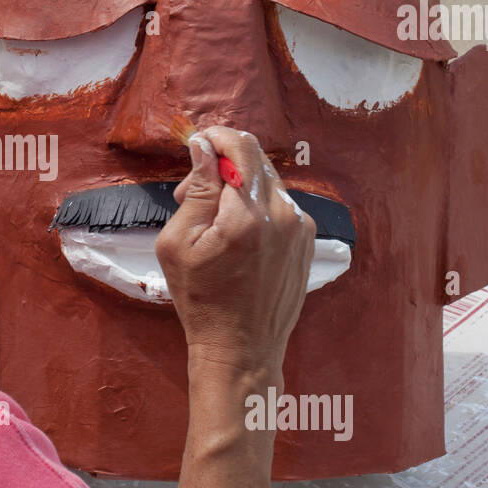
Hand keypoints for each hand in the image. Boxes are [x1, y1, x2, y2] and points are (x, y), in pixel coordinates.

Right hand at [154, 126, 315, 382]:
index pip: (240, 147)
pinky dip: (256, 207)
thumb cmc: (201, 299)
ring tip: (214, 222)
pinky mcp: (308, 240)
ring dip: (239, 188)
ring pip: (267, 183)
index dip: (215, 138)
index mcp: (248, 214)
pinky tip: (238, 238)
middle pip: (256, 160)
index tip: (196, 146)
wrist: (241, 349)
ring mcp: (302, 227)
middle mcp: (283, 214)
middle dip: (223, 164)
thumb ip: (197, 190)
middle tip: (193, 194)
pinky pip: (280, 206)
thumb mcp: (179, 244)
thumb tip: (204, 148)